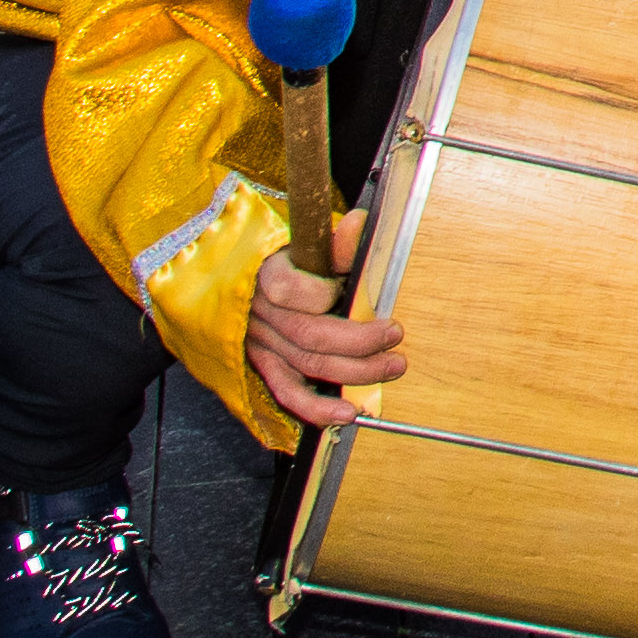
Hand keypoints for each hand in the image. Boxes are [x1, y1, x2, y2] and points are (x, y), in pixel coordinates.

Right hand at [247, 207, 403, 428]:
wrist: (242, 282)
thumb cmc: (285, 261)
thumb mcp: (305, 244)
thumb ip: (334, 244)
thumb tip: (359, 224)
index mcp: (269, 276)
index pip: (296, 291)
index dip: (328, 295)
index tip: (356, 289)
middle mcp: (262, 314)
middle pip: (312, 335)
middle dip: (361, 341)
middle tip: (396, 336)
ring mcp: (262, 344)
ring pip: (308, 365)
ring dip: (354, 372)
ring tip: (391, 368)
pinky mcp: (265, 366)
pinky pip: (288, 393)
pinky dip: (317, 408)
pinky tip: (346, 414)